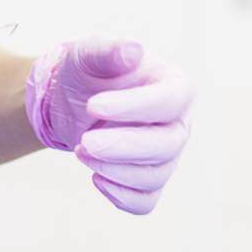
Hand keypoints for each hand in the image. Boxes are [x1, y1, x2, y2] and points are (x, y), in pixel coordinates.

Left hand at [25, 36, 193, 213]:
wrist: (72, 102)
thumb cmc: (88, 73)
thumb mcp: (89, 55)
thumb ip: (109, 50)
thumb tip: (132, 49)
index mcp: (174, 85)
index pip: (171, 100)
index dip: (135, 107)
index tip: (93, 105)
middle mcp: (178, 123)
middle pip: (168, 144)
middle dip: (123, 146)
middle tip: (84, 141)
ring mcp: (166, 155)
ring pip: (155, 175)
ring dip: (114, 170)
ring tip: (80, 150)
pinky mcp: (149, 180)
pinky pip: (145, 201)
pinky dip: (121, 196)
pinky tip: (95, 178)